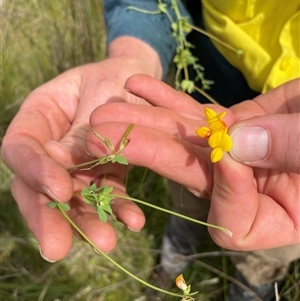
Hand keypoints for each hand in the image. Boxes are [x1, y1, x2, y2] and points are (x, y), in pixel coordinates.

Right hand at [1, 37, 161, 261]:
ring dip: (88, 221)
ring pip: (75, 197)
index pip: (21, 148)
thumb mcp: (98, 94)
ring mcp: (80, 163)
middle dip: (49, 217)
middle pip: (38, 185)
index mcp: (40, 115)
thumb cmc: (114, 77)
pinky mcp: (106, 172)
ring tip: (106, 242)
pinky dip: (120, 208)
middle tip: (57, 249)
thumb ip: (82, 131)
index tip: (59, 190)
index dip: (35, 171)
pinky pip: (110, 193)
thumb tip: (61, 163)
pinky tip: (134, 221)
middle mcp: (53, 145)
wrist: (138, 80)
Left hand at [87, 74, 298, 249]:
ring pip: (182, 141)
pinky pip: (193, 114)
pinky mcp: (230, 124)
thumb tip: (235, 146)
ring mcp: (234, 155)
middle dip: (145, 151)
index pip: (234, 220)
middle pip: (191, 175)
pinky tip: (136, 84)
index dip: (226, 192)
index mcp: (278, 214)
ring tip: (104, 110)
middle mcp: (247, 188)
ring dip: (143, 121)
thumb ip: (293, 149)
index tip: (228, 156)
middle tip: (98, 136)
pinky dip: (166, 98)